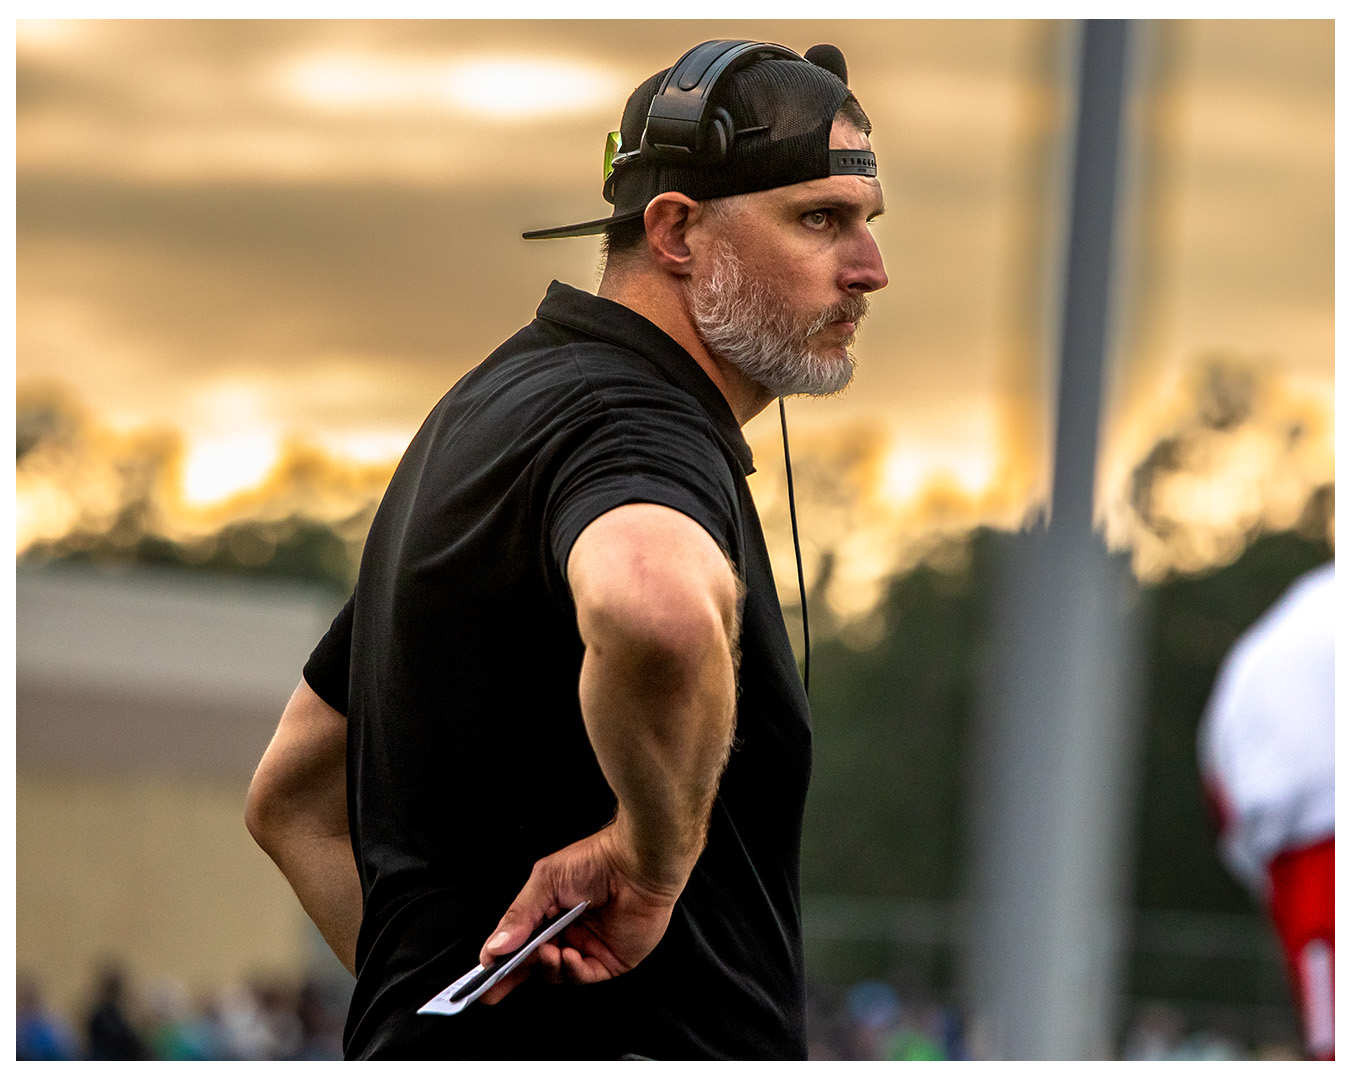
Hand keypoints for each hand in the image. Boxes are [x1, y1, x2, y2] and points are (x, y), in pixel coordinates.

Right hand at [476, 823, 683, 1003]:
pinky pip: (582, 976)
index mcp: (549, 912)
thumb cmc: (596, 860)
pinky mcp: (610, 961)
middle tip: (494, 986)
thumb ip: (520, 915)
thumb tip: (494, 947)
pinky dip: (571, 970)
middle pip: (533, 964)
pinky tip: (569, 955)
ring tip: (545, 952)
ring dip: (545, 967)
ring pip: (555, 973)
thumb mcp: (547, 881)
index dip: (499, 959)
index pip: (519, 942)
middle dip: (512, 976)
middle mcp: (566, 932)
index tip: (481, 973)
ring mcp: (587, 947)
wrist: (638, 862)